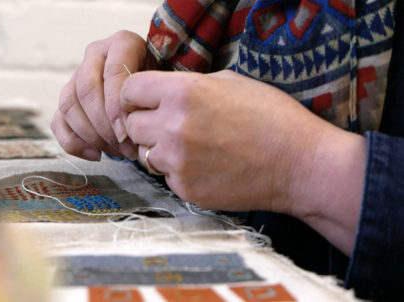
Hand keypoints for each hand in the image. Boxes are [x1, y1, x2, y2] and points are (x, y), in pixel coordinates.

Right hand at [51, 31, 155, 160]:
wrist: (156, 91)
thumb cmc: (164, 89)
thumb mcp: (166, 86)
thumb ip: (151, 98)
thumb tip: (131, 128)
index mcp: (122, 42)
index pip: (112, 73)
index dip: (117, 107)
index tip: (128, 134)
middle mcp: (96, 54)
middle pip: (86, 89)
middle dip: (104, 125)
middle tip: (125, 148)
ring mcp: (77, 74)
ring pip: (69, 104)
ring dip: (91, 135)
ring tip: (117, 152)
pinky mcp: (68, 98)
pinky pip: (58, 121)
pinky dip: (73, 143)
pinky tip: (95, 156)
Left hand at [121, 69, 366, 253]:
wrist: (299, 164)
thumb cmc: (271, 117)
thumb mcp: (230, 82)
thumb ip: (189, 85)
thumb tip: (163, 92)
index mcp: (183, 92)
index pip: (129, 90)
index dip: (135, 95)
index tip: (144, 101)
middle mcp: (173, 126)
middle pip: (131, 125)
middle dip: (146, 124)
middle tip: (170, 126)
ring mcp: (177, 161)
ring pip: (145, 154)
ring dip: (160, 150)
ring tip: (193, 148)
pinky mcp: (185, 189)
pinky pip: (165, 177)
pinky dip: (178, 172)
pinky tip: (206, 167)